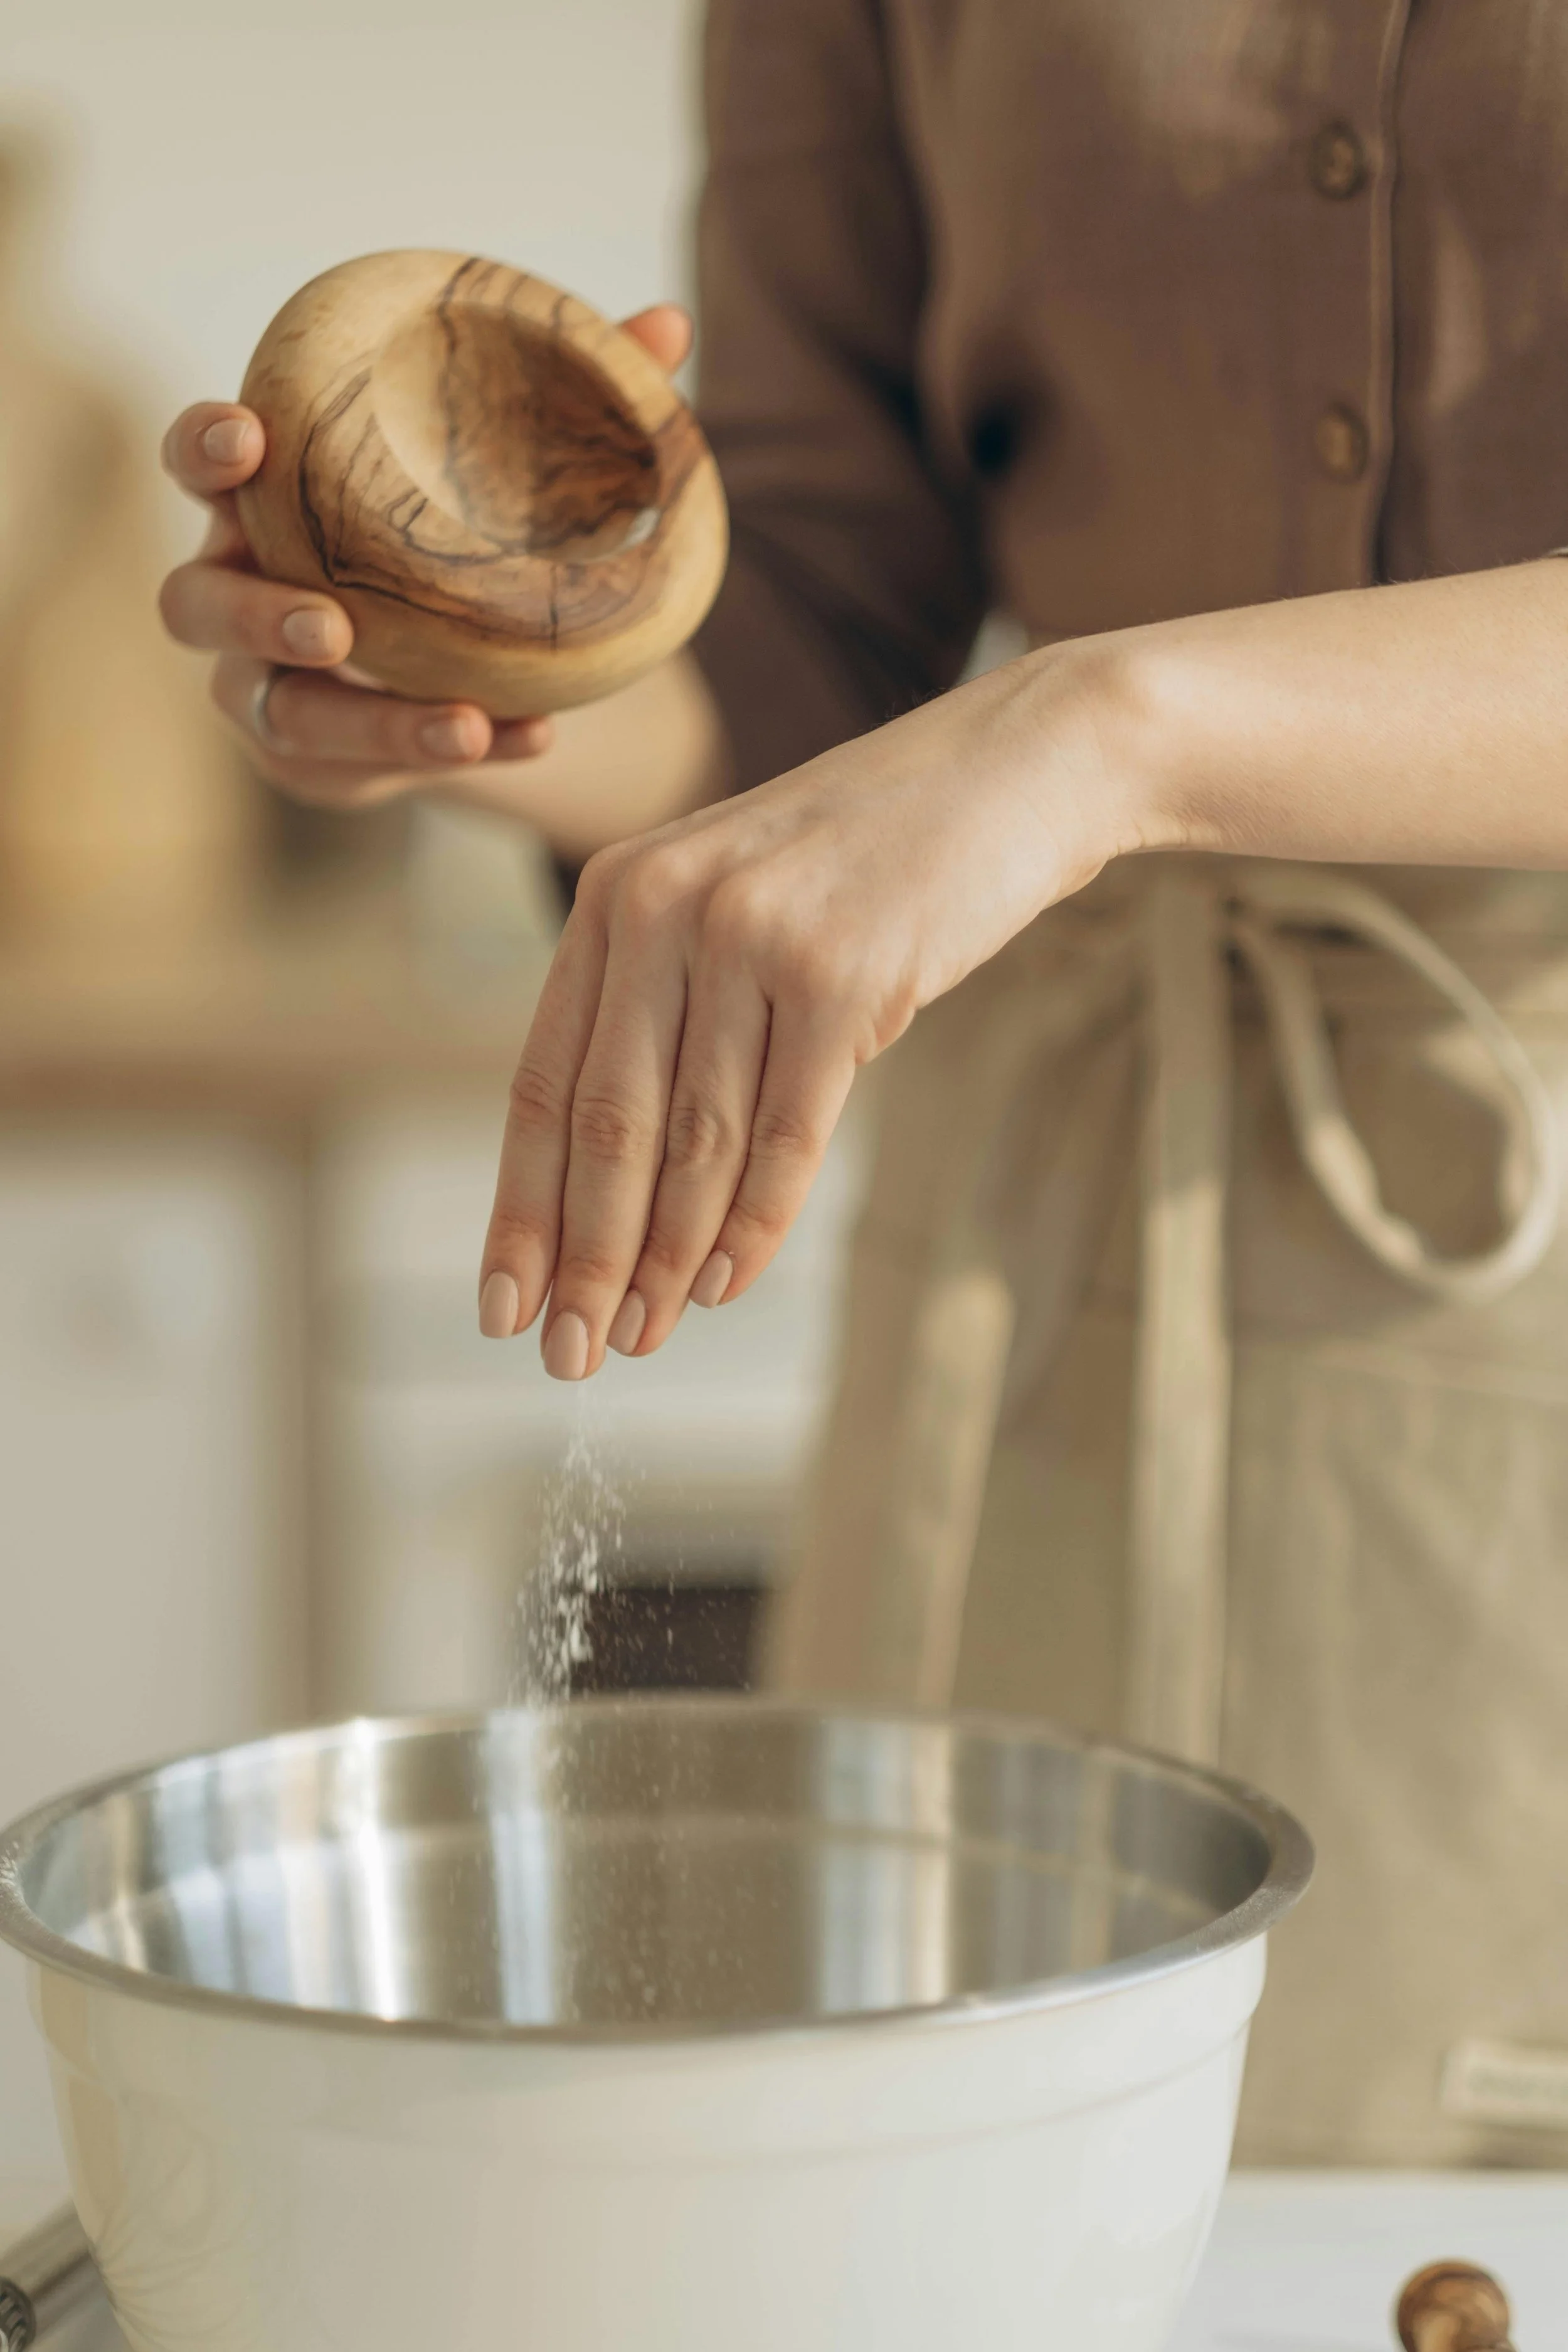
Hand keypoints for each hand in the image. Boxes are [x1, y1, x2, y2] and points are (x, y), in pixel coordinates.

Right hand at [157, 305, 692, 805]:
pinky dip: (454, 753)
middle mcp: (240, 595)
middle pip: (195, 606)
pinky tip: (530, 738)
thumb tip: (668, 325)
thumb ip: (571, 400)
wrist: (452, 658)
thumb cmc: (445, 536)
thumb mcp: (499, 471)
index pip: (200, 463)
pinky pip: (372, 770)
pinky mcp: (315, 761)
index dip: (205, 447)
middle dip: (255, 613)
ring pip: (283, 714)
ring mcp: (266, 688)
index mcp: (265, 503)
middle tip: (333, 626)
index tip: (247, 435)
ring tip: (459, 728)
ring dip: (368, 723)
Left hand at [479, 642, 1152, 1374]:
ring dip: (663, 1257)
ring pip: (692, 1142)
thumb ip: (666, 1011)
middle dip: (583, 1256)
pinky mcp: (844, 975)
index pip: (546, 1081)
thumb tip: (620, 1194)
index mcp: (617, 893)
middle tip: (569, 1356)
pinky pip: (785, 1134)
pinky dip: (753, 1223)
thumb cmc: (866, 859)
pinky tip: (723, 1284)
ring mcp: (754, 938)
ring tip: (643, 1335)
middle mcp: (664, 907)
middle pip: (606, 1126)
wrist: (1012, 772)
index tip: (502, 1304)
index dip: (522, 1205)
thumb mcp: (735, 904)